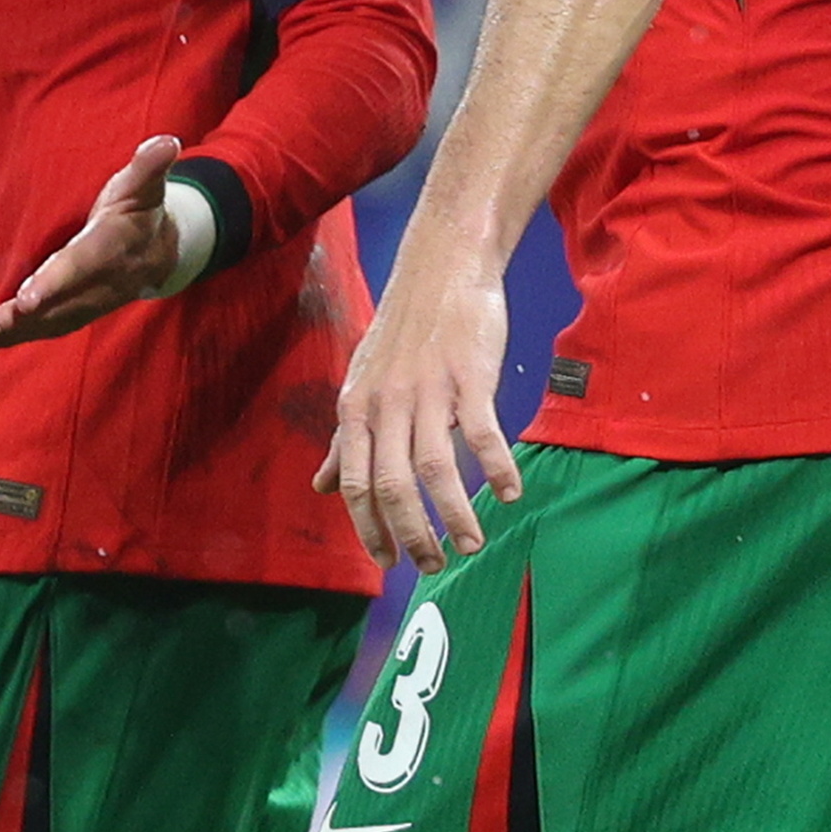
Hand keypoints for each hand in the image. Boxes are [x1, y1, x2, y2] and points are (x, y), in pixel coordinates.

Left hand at [0, 137, 183, 349]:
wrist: (163, 250)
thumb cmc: (141, 208)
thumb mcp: (144, 184)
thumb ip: (149, 166)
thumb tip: (167, 142)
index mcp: (114, 245)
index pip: (83, 265)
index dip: (56, 282)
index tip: (27, 298)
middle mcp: (103, 282)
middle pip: (61, 303)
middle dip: (25, 317)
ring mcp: (92, 302)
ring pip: (51, 321)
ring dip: (14, 332)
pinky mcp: (79, 312)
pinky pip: (48, 328)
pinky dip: (16, 336)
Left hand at [316, 247, 517, 572]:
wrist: (442, 266)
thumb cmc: (403, 330)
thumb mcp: (362, 382)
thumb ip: (345, 440)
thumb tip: (320, 487)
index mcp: (357, 407)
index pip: (356, 483)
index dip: (371, 528)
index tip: (389, 562)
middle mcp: (387, 402)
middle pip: (394, 485)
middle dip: (413, 534)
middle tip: (433, 565)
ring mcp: (429, 388)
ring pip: (437, 467)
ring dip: (455, 514)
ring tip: (471, 545)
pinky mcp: (469, 375)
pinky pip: (482, 433)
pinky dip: (497, 468)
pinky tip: (510, 493)